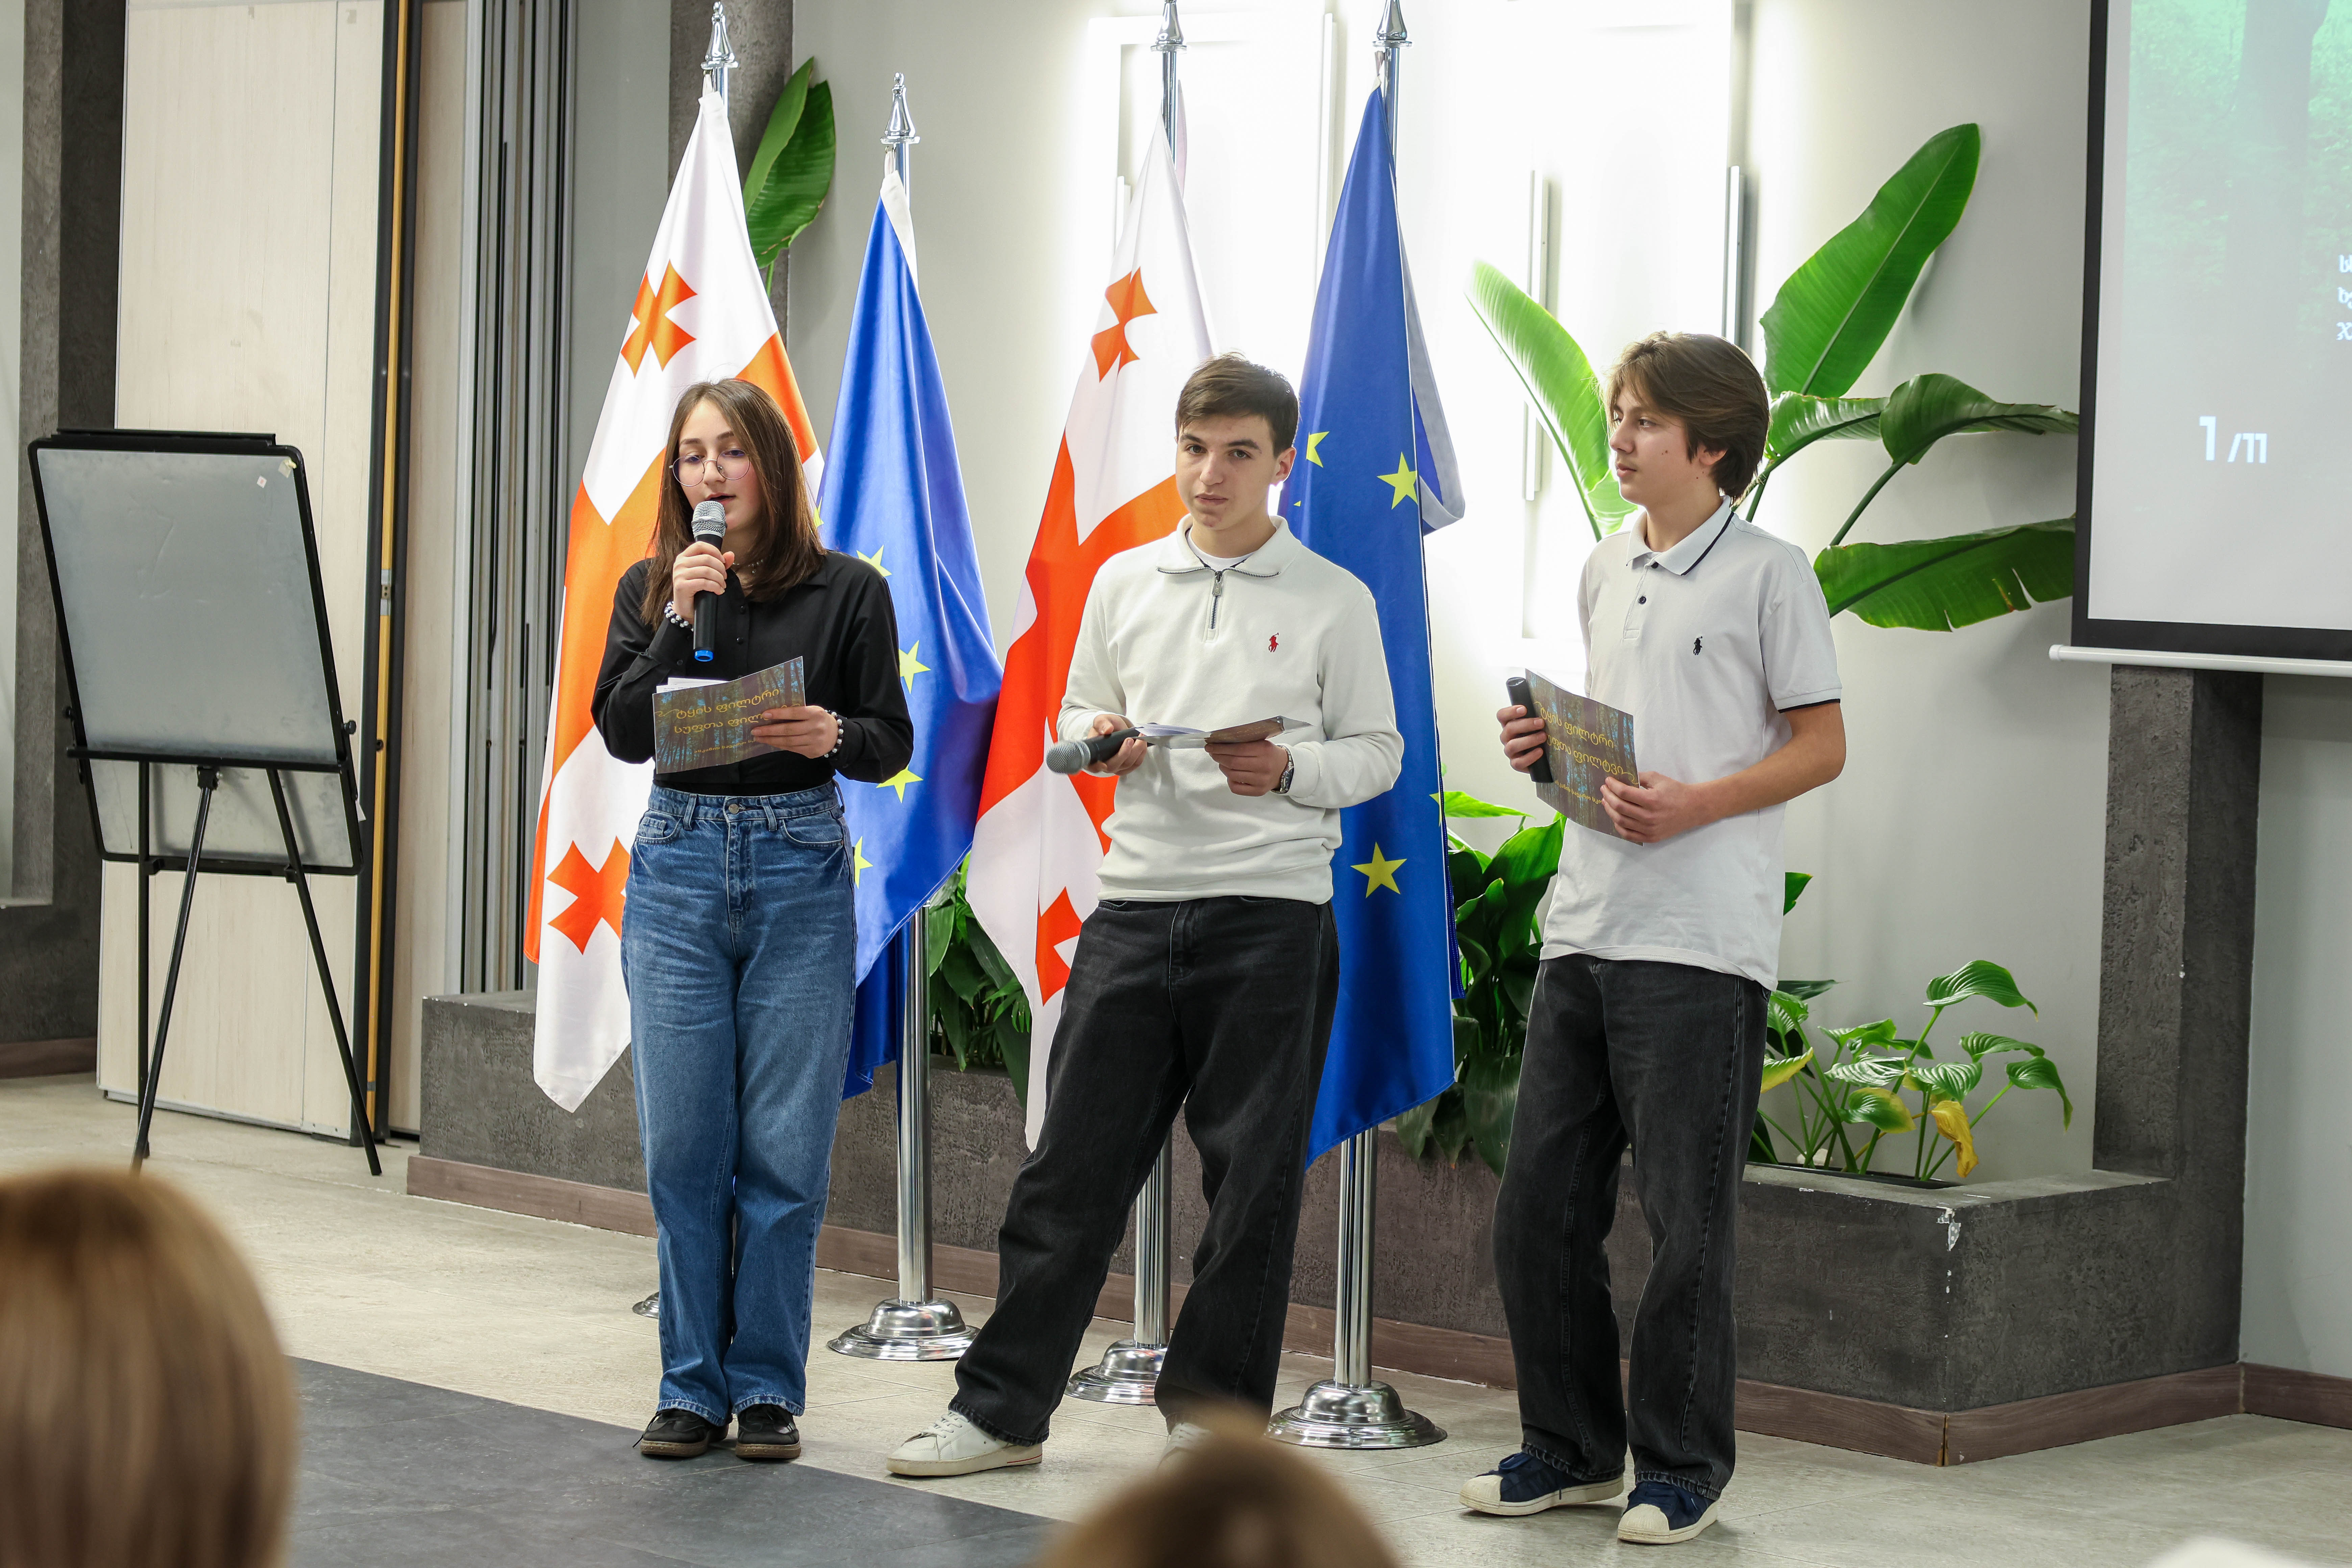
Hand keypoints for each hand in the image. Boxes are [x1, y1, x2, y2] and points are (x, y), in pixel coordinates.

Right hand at [672, 541, 733, 616]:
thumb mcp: (706, 574)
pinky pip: (704, 582)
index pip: (700, 545)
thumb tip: (731, 554)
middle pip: (706, 558)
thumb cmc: (696, 590)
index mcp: (684, 557)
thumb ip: (718, 562)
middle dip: (720, 568)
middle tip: (724, 577)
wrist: (685, 609)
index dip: (714, 551)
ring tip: (722, 585)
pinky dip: (715, 587)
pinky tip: (719, 591)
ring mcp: (679, 574)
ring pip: (707, 570)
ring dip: (719, 579)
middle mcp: (680, 563)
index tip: (723, 562)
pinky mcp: (681, 586)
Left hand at [751, 705, 840, 758]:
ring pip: (789, 741)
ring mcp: (814, 741)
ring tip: (759, 738)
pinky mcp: (812, 752)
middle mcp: (815, 728)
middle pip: (788, 730)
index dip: (778, 714)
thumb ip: (797, 712)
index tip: (764, 715)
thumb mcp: (813, 711)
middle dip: (770, 730)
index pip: (794, 713)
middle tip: (755, 730)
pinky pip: (792, 749)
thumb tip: (773, 715)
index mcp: (814, 714)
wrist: (837, 736)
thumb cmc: (819, 720)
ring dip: (771, 740)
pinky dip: (780, 745)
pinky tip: (771, 742)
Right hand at [1090, 713, 1147, 776]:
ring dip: (1136, 751)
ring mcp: (1116, 767)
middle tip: (1129, 739)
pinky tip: (1142, 743)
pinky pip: (1136, 763)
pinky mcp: (1127, 766)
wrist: (1115, 728)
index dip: (1096, 767)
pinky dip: (1141, 753)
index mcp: (1092, 755)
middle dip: (1124, 753)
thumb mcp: (1102, 720)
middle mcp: (1103, 764)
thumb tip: (1107, 730)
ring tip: (1140, 736)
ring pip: (1127, 765)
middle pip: (1113, 766)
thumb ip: (1102, 724)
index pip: (1092, 766)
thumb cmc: (1106, 726)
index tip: (1102, 764)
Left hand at [1205, 740, 1286, 796]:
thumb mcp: (1261, 743)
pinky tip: (1230, 774)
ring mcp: (1261, 780)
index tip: (1210, 746)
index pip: (1237, 749)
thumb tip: (1220, 743)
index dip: (1221, 748)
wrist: (1284, 769)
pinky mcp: (1258, 791)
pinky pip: (1236, 788)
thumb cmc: (1269, 754)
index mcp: (1264, 750)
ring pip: (1232, 775)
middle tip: (1212, 753)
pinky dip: (1229, 780)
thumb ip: (1244, 743)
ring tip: (1221, 762)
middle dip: (1218, 757)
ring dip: (1222, 767)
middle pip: (1233, 762)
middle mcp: (1263, 766)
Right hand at [1497, 704, 1545, 773]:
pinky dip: (1530, 756)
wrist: (1542, 756)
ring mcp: (1510, 751)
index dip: (1510, 712)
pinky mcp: (1515, 764)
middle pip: (1509, 729)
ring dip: (1529, 740)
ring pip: (1513, 745)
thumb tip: (1545, 707)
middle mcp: (1506, 738)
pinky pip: (1518, 762)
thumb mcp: (1535, 725)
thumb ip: (1535, 716)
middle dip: (1526, 724)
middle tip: (1541, 722)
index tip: (1524, 709)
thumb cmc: (1537, 735)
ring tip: (1543, 736)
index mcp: (1508, 725)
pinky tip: (1540, 751)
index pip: (1502, 716)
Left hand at [1601, 772, 1715, 844]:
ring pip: (1620, 821)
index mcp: (1652, 800)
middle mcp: (1649, 816)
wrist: (1693, 808)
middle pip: (1619, 807)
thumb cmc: (1676, 791)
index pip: (1624, 793)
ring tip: (1606, 801)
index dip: (1612, 786)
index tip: (1608, 780)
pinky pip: (1628, 834)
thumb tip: (1621, 778)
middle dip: (1608, 796)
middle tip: (1604, 790)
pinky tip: (1615, 817)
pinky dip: (1618, 826)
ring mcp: (1649, 829)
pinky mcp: (1651, 837)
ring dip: (1610, 810)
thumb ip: (1639, 777)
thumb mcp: (1658, 778)